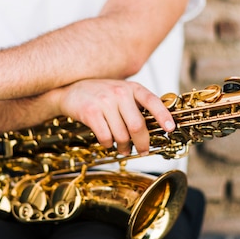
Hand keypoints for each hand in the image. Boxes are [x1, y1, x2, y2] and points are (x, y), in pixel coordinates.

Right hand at [55, 79, 174, 154]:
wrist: (69, 90)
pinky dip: (108, 144)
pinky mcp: (90, 112)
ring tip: (123, 149)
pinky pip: (105, 137)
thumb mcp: (120, 92)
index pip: (152, 101)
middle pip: (137, 125)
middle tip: (143, 151)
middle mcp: (119, 92)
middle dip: (142, 143)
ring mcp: (104, 101)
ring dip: (123, 147)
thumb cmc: (99, 94)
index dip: (163, 115)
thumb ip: (135, 105)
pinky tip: (108, 142)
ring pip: (121, 134)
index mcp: (131, 87)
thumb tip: (155, 128)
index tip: (170, 128)